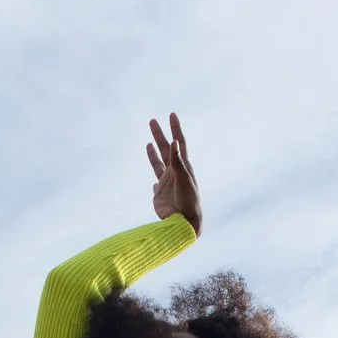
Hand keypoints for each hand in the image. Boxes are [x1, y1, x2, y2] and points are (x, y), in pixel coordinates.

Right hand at [147, 113, 201, 235]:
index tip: (172, 115)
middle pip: (166, 150)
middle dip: (159, 135)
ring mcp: (167, 184)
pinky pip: (156, 184)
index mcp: (183, 167)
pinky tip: (154, 180)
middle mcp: (175, 173)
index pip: (178, 143)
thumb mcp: (184, 179)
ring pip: (158, 164)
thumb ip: (178, 162)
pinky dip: (154, 179)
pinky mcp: (160, 195)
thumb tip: (174, 142)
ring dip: (154, 152)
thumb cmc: (188, 201)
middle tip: (152, 121)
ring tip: (148, 142)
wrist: (184, 223)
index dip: (175, 129)